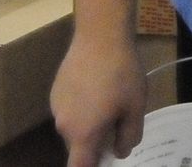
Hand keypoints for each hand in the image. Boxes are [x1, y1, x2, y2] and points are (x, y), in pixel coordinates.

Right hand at [52, 31, 147, 165]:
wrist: (100, 36)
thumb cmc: (122, 74)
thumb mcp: (135, 107)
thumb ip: (129, 136)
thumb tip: (120, 152)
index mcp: (82, 134)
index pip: (79, 166)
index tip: (105, 159)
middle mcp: (63, 124)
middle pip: (77, 147)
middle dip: (95, 144)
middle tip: (117, 125)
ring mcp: (56, 107)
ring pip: (73, 127)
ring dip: (88, 125)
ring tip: (110, 102)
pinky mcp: (55, 91)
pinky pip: (69, 110)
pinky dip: (82, 108)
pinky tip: (98, 88)